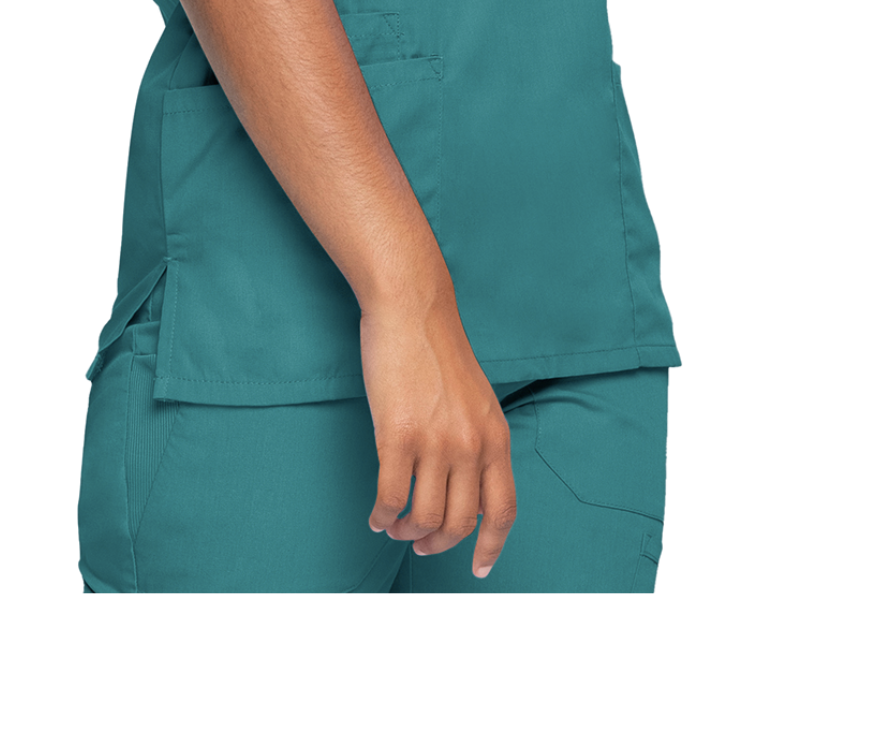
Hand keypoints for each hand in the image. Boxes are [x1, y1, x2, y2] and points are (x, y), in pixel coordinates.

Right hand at [361, 287, 516, 577]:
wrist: (412, 308)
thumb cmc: (438, 351)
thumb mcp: (477, 401)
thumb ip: (479, 444)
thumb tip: (468, 494)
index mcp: (496, 437)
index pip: (502, 511)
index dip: (491, 547)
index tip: (478, 569)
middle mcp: (471, 445)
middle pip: (459, 523)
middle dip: (437, 545)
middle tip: (419, 544)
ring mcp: (435, 442)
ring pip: (423, 517)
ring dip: (406, 532)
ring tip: (394, 528)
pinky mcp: (397, 435)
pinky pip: (389, 496)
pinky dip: (381, 516)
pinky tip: (375, 516)